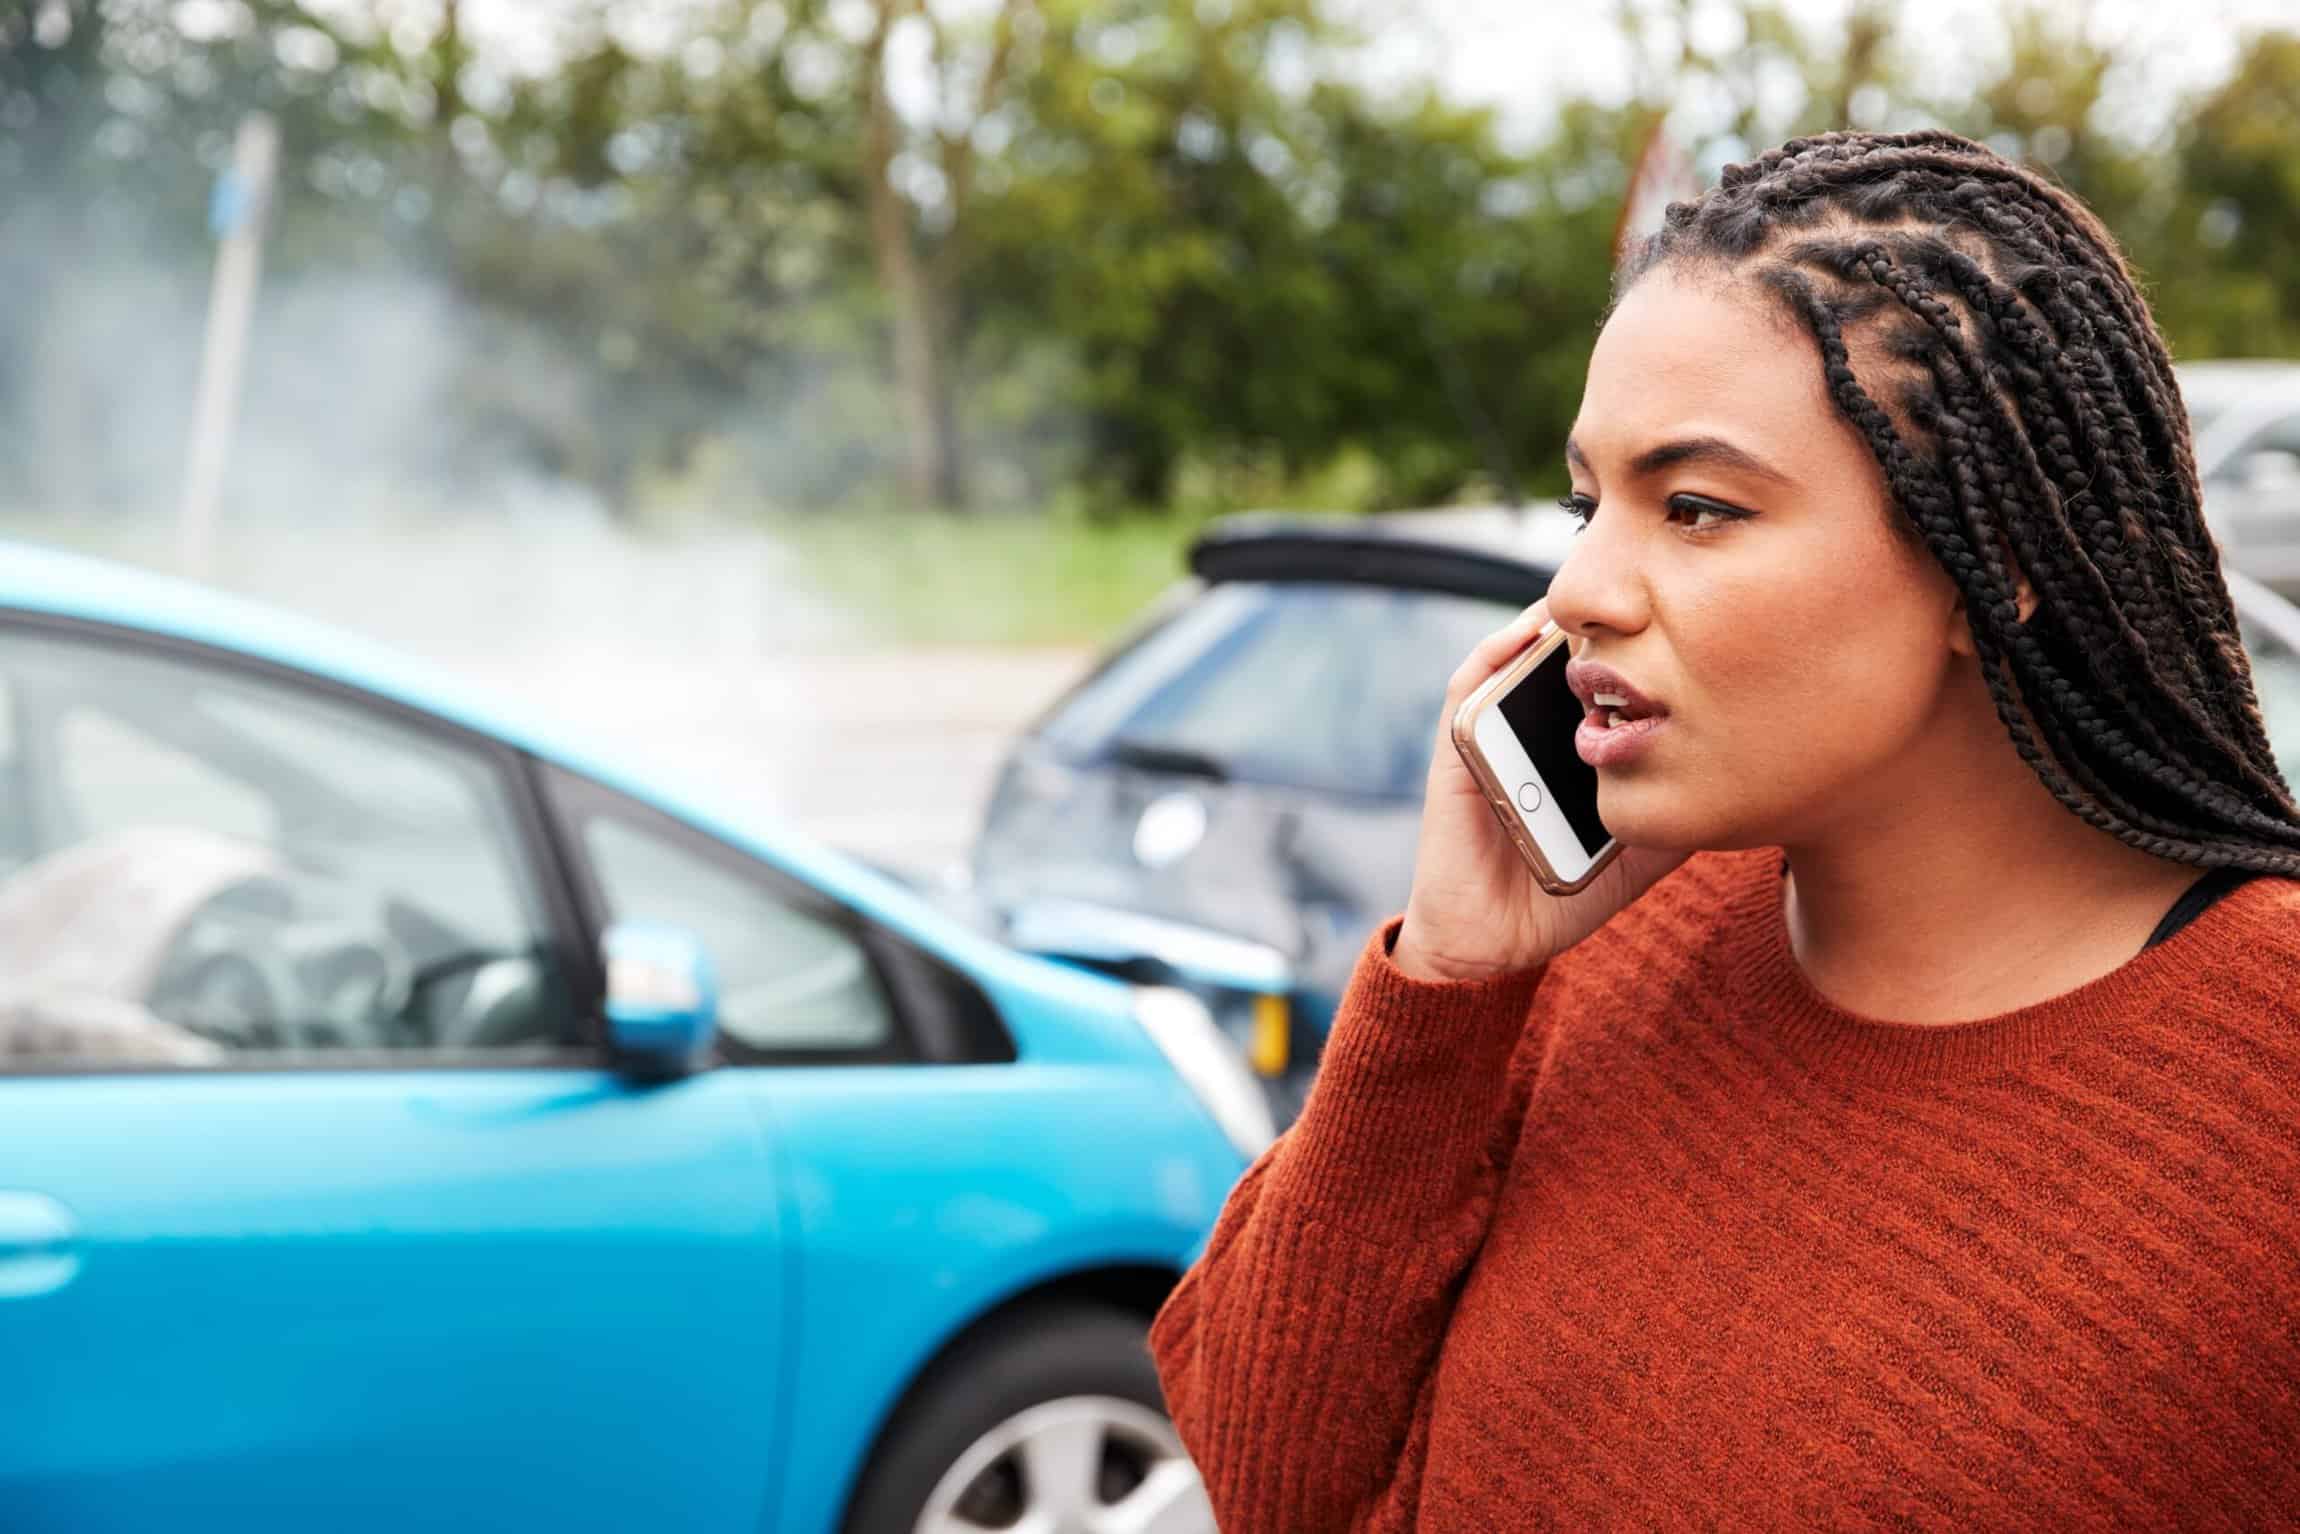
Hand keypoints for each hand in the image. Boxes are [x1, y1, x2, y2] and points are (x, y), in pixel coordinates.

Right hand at [1393, 599, 1687, 981]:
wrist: (1492, 940)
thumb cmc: (1562, 891)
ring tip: (1606, 600)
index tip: (1693, 621)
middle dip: (1612, 622)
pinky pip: (1473, 681)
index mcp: (1575, 745)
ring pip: (1524, 652)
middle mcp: (1534, 727)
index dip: (1643, 645)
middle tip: (1659, 591)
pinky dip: (1501, 648)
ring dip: (1560, 622)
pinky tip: (1536, 631)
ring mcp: (1493, 730)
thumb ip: (1678, 813)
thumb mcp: (1640, 850)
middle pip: (1572, 654)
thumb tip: (1747, 783)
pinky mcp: (1458, 743)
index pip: (1609, 677)